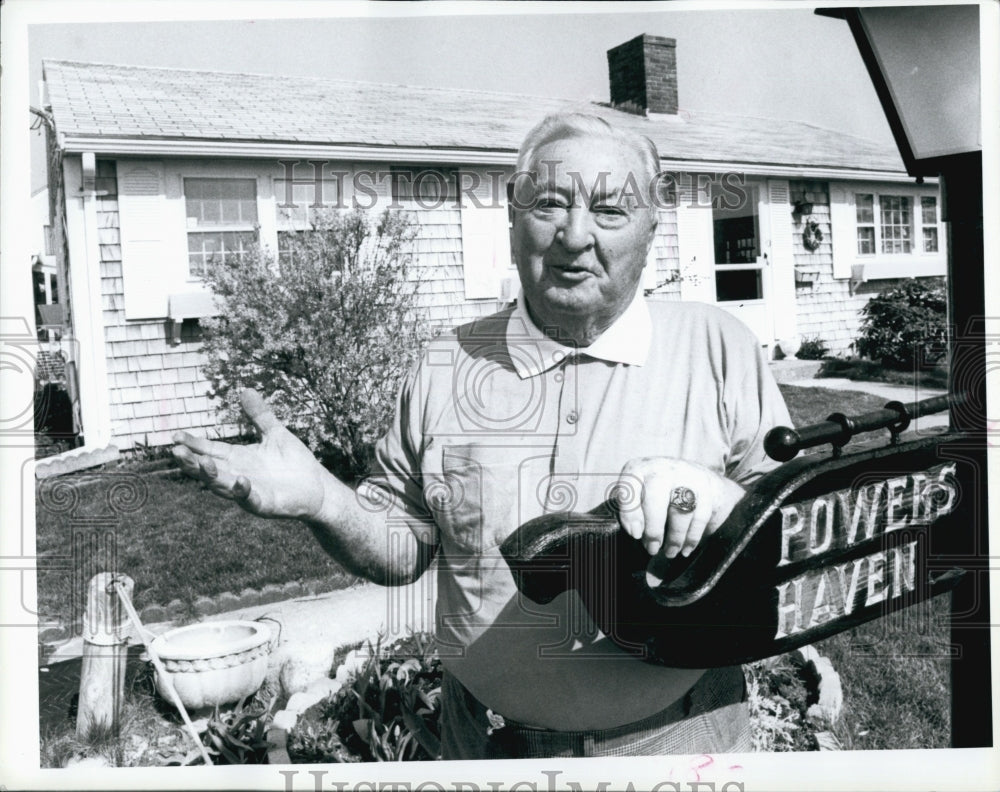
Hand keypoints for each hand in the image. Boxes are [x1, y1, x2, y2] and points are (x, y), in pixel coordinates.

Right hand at [171, 389, 327, 519]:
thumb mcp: (275, 433)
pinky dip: (244, 492)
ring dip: (212, 477)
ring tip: (202, 463)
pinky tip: (241, 480)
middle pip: (209, 470)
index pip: (210, 450)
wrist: (319, 487)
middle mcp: (238, 475)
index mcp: (238, 459)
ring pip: (223, 486)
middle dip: (192, 462)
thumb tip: (245, 389)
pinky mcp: (266, 504)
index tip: (175, 436)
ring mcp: (250, 491)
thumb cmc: (294, 463)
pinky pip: (251, 500)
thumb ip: (259, 415)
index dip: (193, 444)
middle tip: (175, 452)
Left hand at [615, 457, 744, 585]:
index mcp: (639, 469)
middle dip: (654, 529)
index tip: (635, 535)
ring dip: (675, 538)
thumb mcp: (639, 494)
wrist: (694, 476)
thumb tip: (635, 532)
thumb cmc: (658, 492)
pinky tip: (685, 549)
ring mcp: (686, 474)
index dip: (630, 513)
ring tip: (670, 552)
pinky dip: (692, 537)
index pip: (629, 487)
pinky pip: (699, 516)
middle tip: (652, 549)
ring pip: (680, 510)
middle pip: (656, 499)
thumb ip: (633, 510)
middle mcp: (662, 468)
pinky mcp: (706, 485)